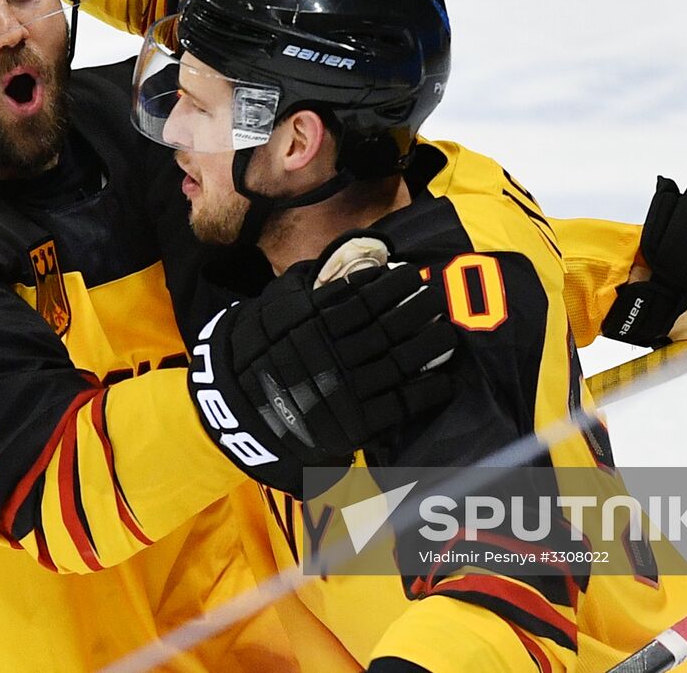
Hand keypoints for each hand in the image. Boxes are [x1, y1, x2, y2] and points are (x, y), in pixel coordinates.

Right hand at [189, 261, 456, 494]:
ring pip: (401, 361)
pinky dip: (427, 390)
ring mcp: (348, 388)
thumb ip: (307, 283)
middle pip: (390, 325)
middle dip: (419, 309)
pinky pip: (401, 404)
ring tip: (447, 334)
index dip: (392, 284)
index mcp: (316, 322)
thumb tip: (344, 263)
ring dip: (430, 346)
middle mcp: (336, 352)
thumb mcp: (273, 307)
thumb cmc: (257, 351)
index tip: (410, 274)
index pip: (364, 296)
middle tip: (436, 299)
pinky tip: (443, 379)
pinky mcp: (357, 422)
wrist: (240, 410)